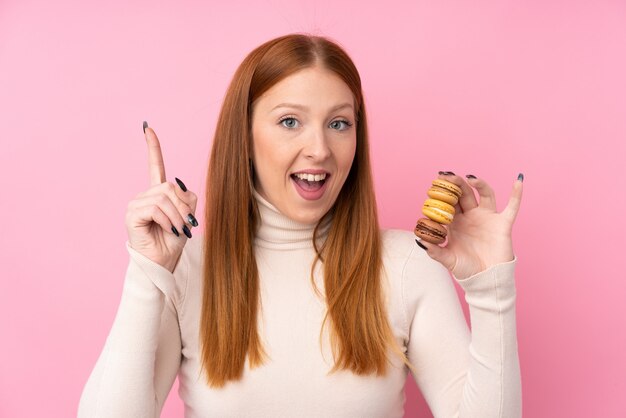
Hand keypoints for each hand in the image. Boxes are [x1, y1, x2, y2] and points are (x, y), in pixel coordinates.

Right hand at [125, 122, 198, 272]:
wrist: (162, 262)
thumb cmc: (173, 241)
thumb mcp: (187, 216)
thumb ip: (187, 198)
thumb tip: (178, 185)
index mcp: (158, 194)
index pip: (155, 166)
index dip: (153, 147)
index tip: (148, 128)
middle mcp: (145, 196)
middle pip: (170, 186)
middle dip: (183, 206)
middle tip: (185, 224)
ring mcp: (136, 203)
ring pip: (164, 197)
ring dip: (177, 216)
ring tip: (176, 229)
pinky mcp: (132, 213)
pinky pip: (156, 208)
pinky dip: (167, 219)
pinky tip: (166, 229)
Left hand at [417, 172, 523, 279]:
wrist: (486, 279)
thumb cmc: (466, 269)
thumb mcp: (447, 259)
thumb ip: (434, 250)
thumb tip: (419, 240)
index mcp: (455, 222)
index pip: (448, 203)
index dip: (441, 194)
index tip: (433, 186)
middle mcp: (471, 216)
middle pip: (463, 194)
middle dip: (455, 184)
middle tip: (445, 176)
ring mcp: (487, 217)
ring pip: (484, 194)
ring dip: (478, 184)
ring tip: (469, 178)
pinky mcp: (502, 223)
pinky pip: (512, 207)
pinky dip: (516, 194)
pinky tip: (518, 181)